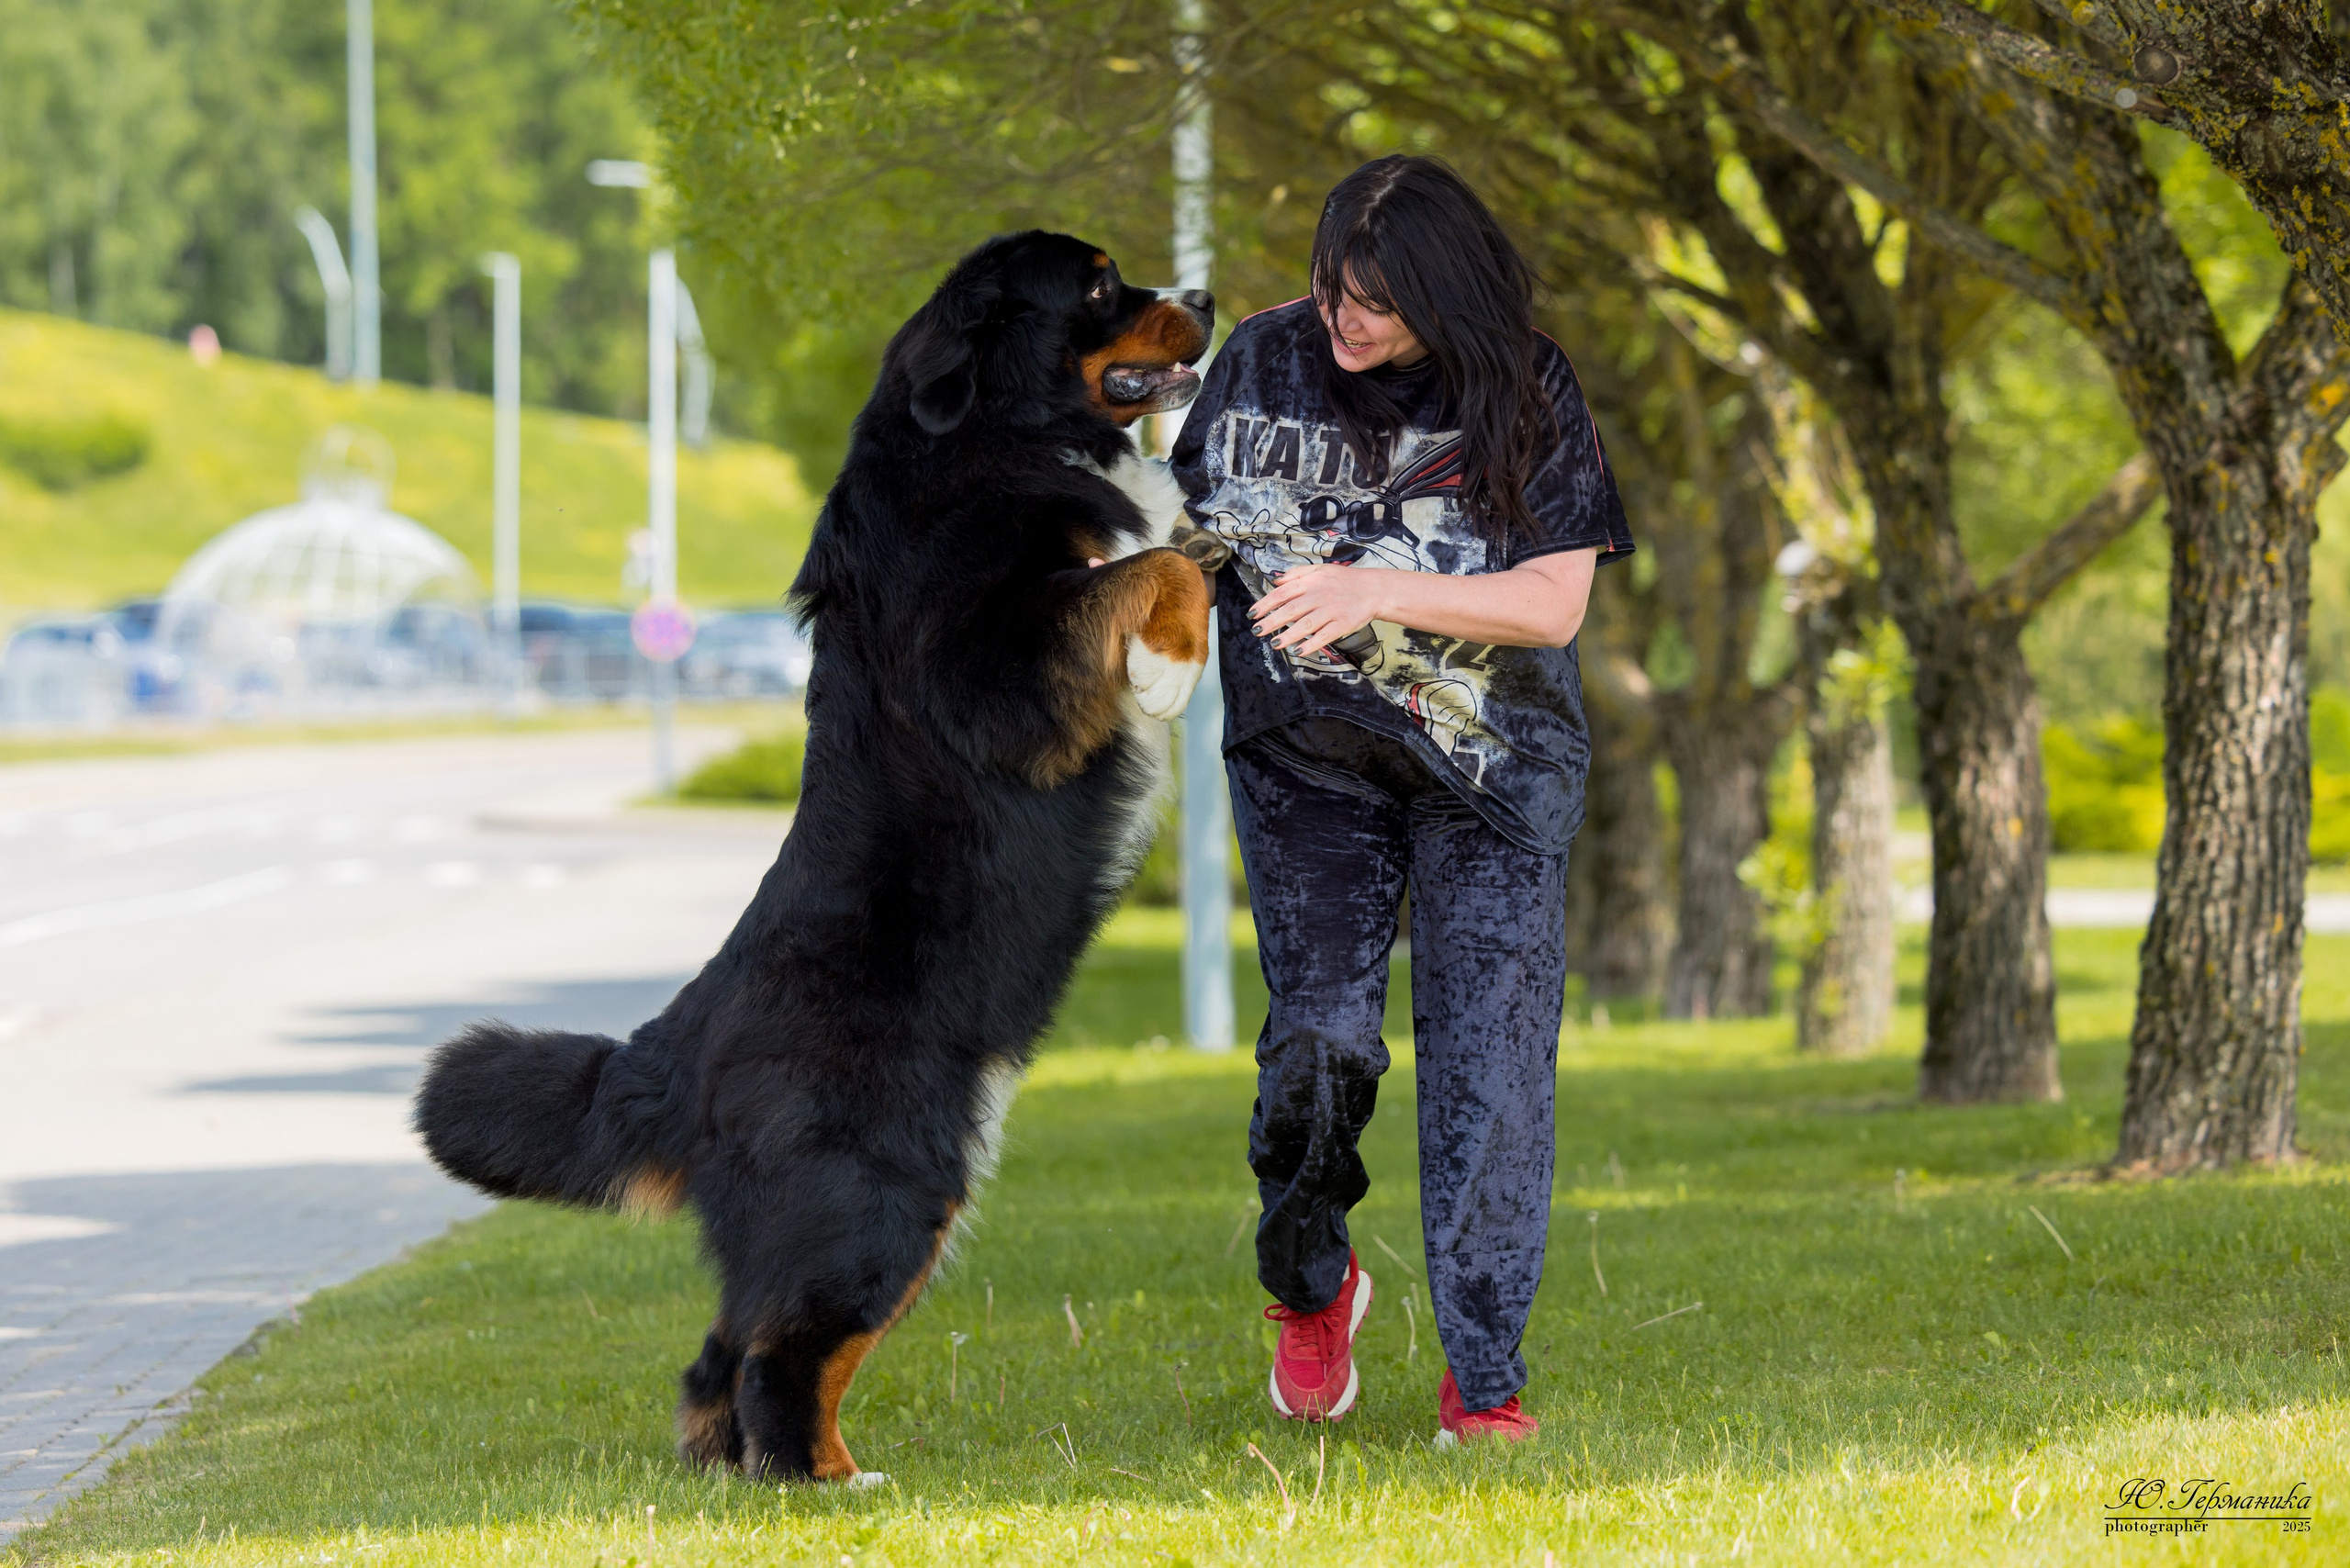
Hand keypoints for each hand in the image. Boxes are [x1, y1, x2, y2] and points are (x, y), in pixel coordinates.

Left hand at [1250, 562, 1392, 656]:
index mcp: (1311, 583)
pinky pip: (1325, 636)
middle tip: (1257, 631)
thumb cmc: (1344, 581)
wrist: (1374, 589)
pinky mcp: (1343, 624)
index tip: (1253, 615)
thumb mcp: (1320, 570)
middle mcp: (1319, 596)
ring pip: (1306, 624)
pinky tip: (1298, 651)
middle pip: (1291, 610)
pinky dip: (1311, 644)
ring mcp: (1331, 611)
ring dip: (1288, 635)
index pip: (1283, 593)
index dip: (1265, 604)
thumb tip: (1276, 581)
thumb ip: (1297, 574)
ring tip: (1274, 644)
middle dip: (1271, 622)